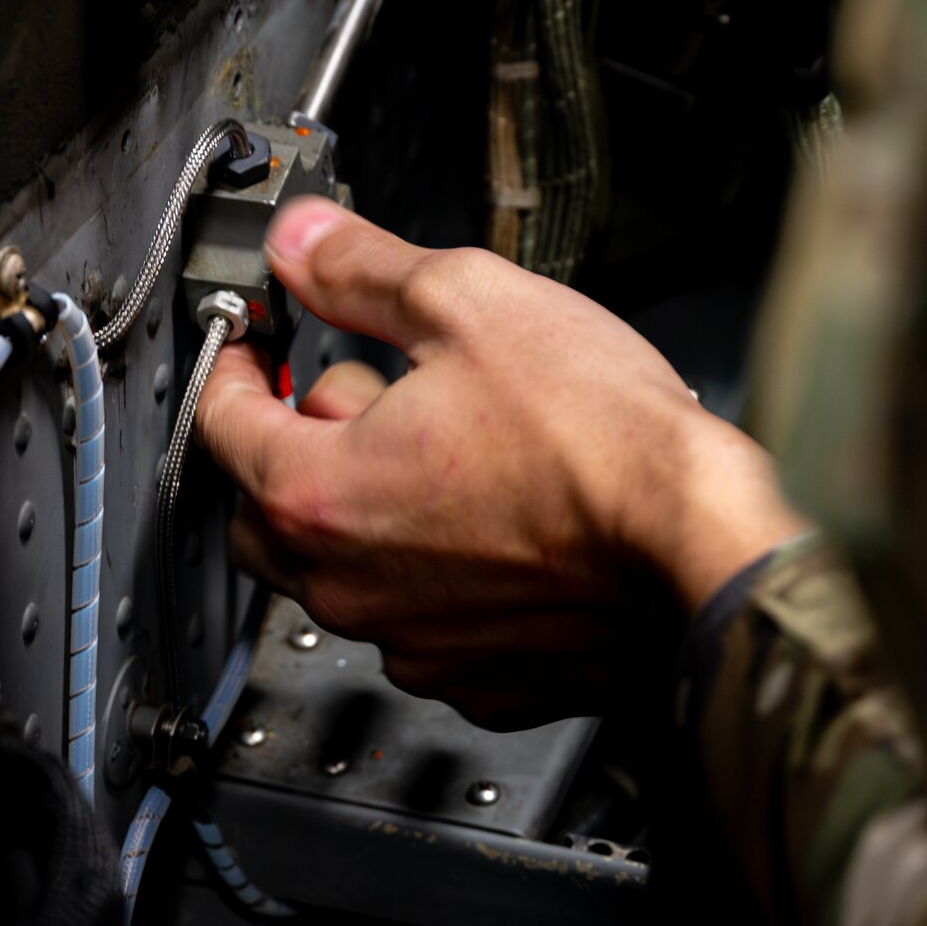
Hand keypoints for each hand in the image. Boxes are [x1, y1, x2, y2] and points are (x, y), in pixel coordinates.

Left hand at [195, 197, 803, 728]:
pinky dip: (431, 580)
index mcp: (321, 494)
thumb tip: (303, 243)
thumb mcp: (469, 304)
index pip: (221, 424)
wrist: (705, 549)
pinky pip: (419, 626)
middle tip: (355, 400)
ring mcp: (415, 645)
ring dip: (362, 517)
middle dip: (290, 449)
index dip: (233, 366)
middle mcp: (351, 586)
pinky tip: (489, 529)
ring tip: (443, 457)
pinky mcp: (479, 682)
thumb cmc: (601, 445)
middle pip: (264, 514)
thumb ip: (364, 271)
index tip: (251, 343)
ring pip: (342, 575)